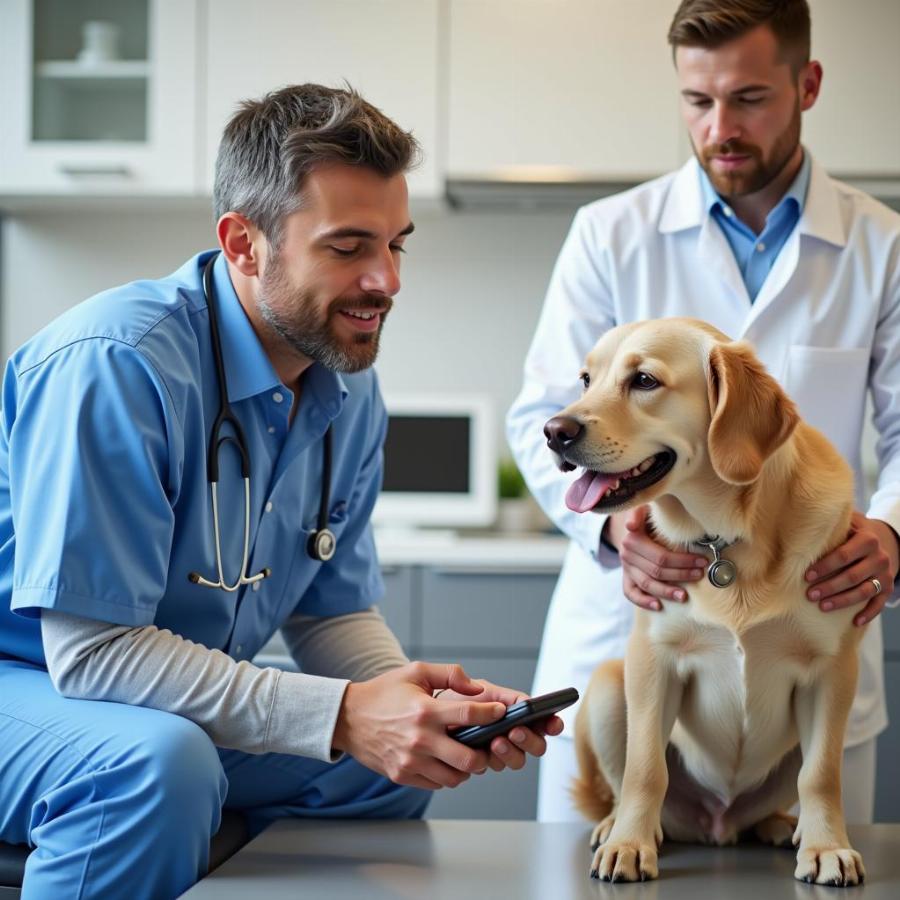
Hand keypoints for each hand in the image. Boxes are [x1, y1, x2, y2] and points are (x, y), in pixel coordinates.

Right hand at [332, 662, 505, 789]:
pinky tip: (444, 761)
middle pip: (469, 759)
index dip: (491, 714)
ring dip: (466, 769)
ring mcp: (411, 761)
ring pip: (455, 778)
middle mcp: (420, 739)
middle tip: (485, 745)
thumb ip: (449, 674)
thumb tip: (476, 688)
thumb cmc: (383, 693)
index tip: (501, 713)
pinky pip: (436, 784)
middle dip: (484, 753)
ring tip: (464, 754)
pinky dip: (446, 775)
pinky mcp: (402, 776)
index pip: (469, 715)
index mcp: (425, 711)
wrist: (348, 717)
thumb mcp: (415, 671)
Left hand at [437, 679, 563, 772]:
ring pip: (517, 761)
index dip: (552, 724)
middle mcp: (512, 734)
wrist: (426, 714)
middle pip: (536, 745)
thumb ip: (501, 694)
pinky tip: (480, 752)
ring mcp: (499, 750)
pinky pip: (494, 768)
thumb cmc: (453, 698)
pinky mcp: (483, 762)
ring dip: (510, 752)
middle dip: (529, 740)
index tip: (552, 723)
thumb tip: (519, 703)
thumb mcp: (477, 689)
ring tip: (495, 742)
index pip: (543, 721)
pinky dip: (490, 761)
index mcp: (516, 713)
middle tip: (515, 731)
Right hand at [607, 505, 706, 610]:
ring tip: (684, 596)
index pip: (660, 556)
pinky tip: (658, 606)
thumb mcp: (644, 507)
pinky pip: (630, 593)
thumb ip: (638, 512)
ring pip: (647, 584)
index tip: (702, 561)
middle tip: (700, 574)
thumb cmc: (646, 515)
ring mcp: (626, 568)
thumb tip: (630, 526)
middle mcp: (627, 555)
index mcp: (632, 539)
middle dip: (681, 574)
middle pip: (657, 571)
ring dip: (667, 591)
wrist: (633, 523)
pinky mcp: (626, 577)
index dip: (683, 561)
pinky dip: (643, 601)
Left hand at [805, 511, 898, 625]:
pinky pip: (879, 604)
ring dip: (843, 601)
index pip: (843, 555)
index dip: (825, 567)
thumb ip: (829, 524)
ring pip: (864, 592)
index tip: (806, 576)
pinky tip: (854, 622)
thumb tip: (799, 524)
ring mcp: (885, 574)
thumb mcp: (847, 522)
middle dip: (830, 587)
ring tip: (822, 606)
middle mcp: (879, 557)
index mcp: (867, 539)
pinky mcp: (887, 588)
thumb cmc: (853, 532)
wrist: (883, 540)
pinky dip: (868, 614)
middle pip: (852, 576)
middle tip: (810, 595)